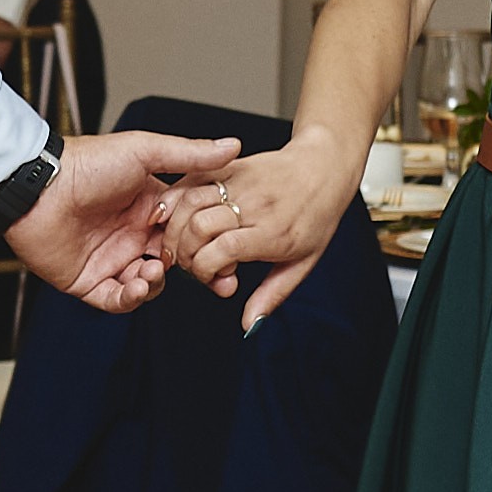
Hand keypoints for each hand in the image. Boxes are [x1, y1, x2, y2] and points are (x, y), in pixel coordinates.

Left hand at [5, 127, 241, 312]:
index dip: (207, 244)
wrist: (38, 187)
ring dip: (156, 282)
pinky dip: (132, 298)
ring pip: (148, 284)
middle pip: (173, 263)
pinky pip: (118, 300)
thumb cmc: (86, 163)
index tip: (228, 253)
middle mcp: (132, 234)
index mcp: (149, 206)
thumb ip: (190, 154)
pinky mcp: (89, 281)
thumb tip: (232, 146)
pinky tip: (138, 284)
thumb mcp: (144, 152)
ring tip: (154, 270)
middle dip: (194, 273)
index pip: (187, 232)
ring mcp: (111, 259)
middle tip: (213, 278)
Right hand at [170, 126, 371, 329]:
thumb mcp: (303, 262)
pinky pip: (191, 179)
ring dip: (175, 227)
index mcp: (274, 232)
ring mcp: (240, 183)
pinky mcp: (228, 167)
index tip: (214, 277)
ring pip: (191, 201)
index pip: (226, 248)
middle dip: (186, 253)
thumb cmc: (316, 217)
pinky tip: (168, 216)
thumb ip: (272, 294)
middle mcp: (255, 206)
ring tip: (180, 244)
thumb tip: (249, 325)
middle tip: (194, 262)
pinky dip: (173, 198)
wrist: (324, 168)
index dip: (207, 268)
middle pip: (201, 227)